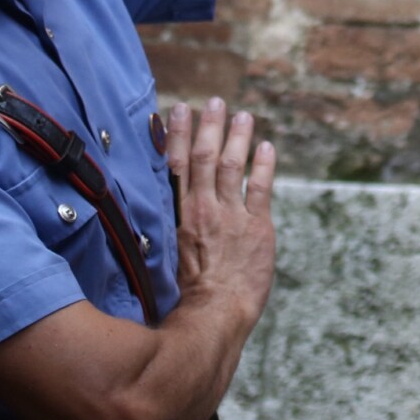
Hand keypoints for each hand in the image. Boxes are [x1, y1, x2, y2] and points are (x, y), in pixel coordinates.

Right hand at [169, 97, 277, 326]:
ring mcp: (231, 217)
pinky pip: (260, 188)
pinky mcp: (257, 228)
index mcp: (176, 217)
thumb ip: (163, 233)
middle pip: (203, 157)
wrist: (212, 318)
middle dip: (209, 126)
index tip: (178, 110)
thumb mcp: (162, 262)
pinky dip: (263, 165)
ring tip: (242, 115)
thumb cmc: (183, 301)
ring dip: (237, 137)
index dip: (177, 135)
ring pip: (231, 166)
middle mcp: (202, 210)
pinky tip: (267, 147)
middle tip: (214, 101)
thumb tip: (152, 218)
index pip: (174, 166)